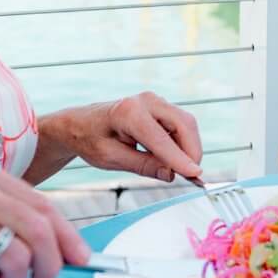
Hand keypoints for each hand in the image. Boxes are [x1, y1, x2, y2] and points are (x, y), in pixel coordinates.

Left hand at [51, 93, 204, 182]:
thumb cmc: (92, 140)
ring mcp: (154, 101)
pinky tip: (175, 160)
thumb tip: (172, 174)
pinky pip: (180, 124)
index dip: (180, 159)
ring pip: (185, 123)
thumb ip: (143, 165)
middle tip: (192, 177)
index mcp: (128, 113)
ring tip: (181, 170)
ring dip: (188, 148)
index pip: (161, 139)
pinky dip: (183, 143)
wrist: (80, 124)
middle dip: (191, 151)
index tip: (196, 175)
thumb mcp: (112, 159)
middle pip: (183, 124)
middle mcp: (145, 101)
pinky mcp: (160, 107)